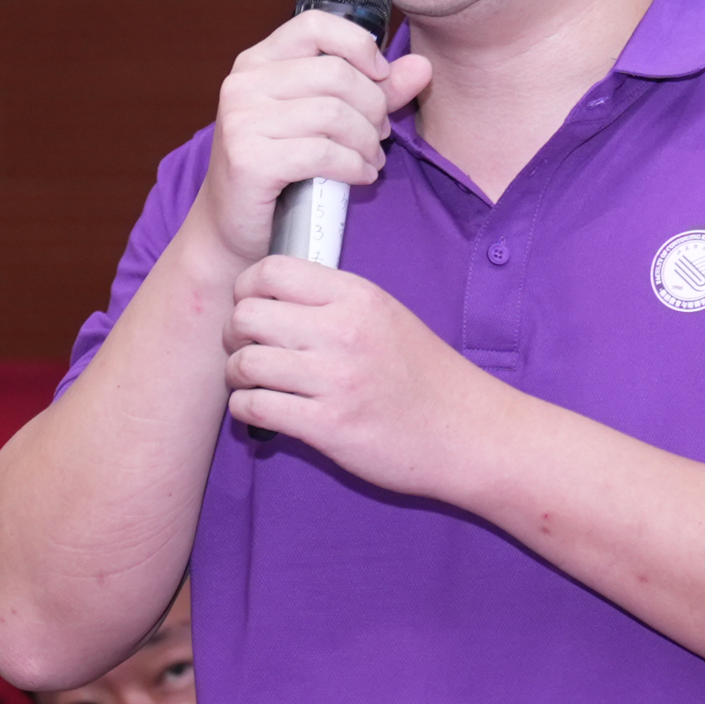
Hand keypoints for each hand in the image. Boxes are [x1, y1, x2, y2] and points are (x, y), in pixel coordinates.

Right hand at [190, 12, 433, 277]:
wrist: (234, 229)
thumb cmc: (281, 171)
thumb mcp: (325, 121)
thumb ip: (373, 91)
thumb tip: (422, 66)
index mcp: (258, 62)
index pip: (316, 25)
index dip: (360, 46)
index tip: (380, 77)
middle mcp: (244, 83)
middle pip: (336, 73)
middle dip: (373, 106)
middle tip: (380, 134)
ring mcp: (242, 120)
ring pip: (334, 114)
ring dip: (367, 141)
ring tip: (371, 158)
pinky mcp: (249, 159)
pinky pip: (323, 153)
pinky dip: (354, 166)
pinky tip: (361, 176)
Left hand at [226, 258, 495, 498]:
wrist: (469, 433)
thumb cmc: (425, 376)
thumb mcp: (387, 316)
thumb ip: (334, 300)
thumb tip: (271, 294)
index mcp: (358, 296)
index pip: (271, 270)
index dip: (247, 289)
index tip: (253, 308)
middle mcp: (344, 331)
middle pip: (247, 314)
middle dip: (234, 334)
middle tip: (247, 350)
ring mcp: (335, 380)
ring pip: (245, 362)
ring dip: (237, 376)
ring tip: (254, 384)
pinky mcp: (329, 427)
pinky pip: (255, 408)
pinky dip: (246, 409)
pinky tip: (262, 411)